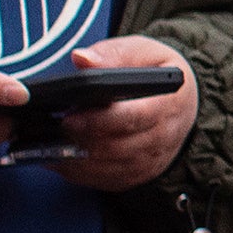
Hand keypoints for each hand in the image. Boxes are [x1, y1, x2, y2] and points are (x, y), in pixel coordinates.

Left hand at [52, 37, 198, 193]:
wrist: (183, 104)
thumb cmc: (158, 75)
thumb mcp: (143, 53)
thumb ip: (113, 54)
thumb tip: (82, 59)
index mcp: (169, 103)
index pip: (134, 117)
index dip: (99, 120)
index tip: (69, 117)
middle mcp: (164, 137)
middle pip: (117, 147)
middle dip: (81, 140)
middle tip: (54, 127)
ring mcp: (151, 161)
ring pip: (107, 167)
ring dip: (75, 158)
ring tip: (50, 140)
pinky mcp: (137, 175)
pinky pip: (103, 180)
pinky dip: (78, 171)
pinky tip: (58, 156)